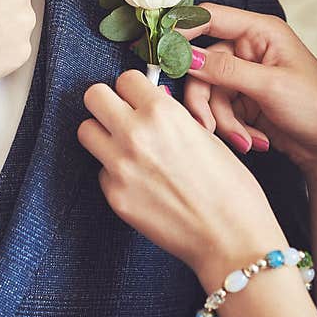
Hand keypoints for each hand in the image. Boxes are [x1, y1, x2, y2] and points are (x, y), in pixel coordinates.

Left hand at [78, 70, 286, 289]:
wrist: (230, 237)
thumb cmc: (230, 187)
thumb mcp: (205, 136)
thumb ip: (170, 115)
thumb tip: (149, 101)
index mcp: (161, 113)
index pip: (124, 78)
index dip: (133, 89)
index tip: (137, 98)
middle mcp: (134, 134)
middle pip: (93, 96)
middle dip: (107, 103)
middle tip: (120, 116)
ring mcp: (119, 166)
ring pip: (86, 131)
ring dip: (102, 135)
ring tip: (124, 147)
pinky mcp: (113, 196)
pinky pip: (100, 171)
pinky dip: (114, 173)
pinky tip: (139, 182)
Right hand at [180, 3, 316, 177]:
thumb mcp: (269, 86)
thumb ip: (224, 69)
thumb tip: (186, 55)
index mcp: (260, 31)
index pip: (209, 18)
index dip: (181, 31)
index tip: (160, 51)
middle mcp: (248, 49)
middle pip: (201, 65)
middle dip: (205, 100)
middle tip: (206, 125)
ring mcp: (243, 75)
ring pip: (207, 92)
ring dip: (222, 120)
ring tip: (245, 140)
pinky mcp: (241, 99)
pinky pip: (217, 110)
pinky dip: (231, 128)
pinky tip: (252, 140)